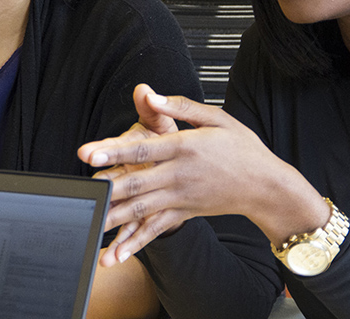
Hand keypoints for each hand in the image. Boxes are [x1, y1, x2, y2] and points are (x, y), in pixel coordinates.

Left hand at [80, 85, 316, 264]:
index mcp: (184, 148)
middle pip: (137, 182)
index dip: (114, 150)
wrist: (266, 187)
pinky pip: (154, 230)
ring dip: (113, 218)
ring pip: (140, 210)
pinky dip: (133, 243)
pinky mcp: (182, 214)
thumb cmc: (242, 148)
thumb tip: (149, 93)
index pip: (142, 148)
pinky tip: (114, 255)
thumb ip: (179, 106)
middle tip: (82, 191)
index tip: (89, 152)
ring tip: (88, 224)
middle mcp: (179, 175)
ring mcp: (180, 198)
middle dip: (107, 187)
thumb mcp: (216, 118)